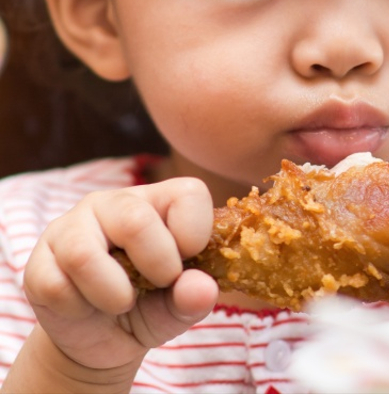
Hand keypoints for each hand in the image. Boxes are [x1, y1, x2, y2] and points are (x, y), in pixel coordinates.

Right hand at [20, 177, 217, 377]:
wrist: (99, 341)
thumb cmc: (148, 308)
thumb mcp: (177, 308)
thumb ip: (193, 298)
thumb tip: (203, 289)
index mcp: (158, 201)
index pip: (189, 193)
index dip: (196, 234)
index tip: (188, 264)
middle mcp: (114, 203)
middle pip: (136, 220)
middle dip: (157, 265)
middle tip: (159, 285)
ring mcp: (72, 227)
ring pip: (84, 254)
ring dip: (113, 293)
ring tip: (122, 302)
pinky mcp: (40, 260)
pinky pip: (56, 285)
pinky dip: (79, 309)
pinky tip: (87, 307)